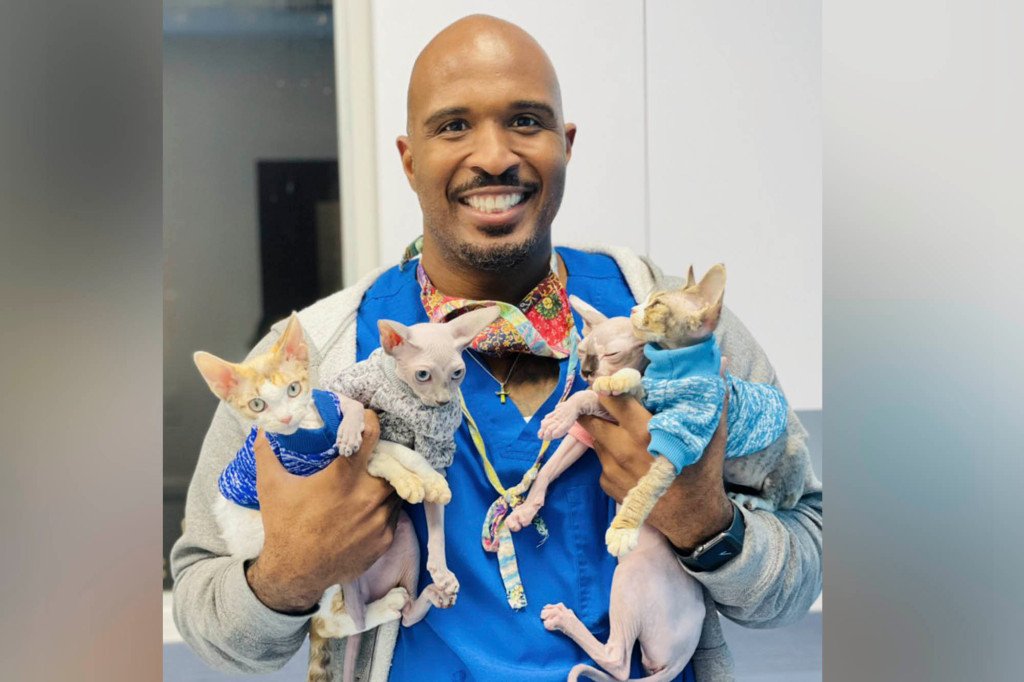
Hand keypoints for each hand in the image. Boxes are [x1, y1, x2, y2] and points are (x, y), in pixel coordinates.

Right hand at [245, 410, 400, 612]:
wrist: (294, 573)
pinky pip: (394, 515)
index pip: (369, 437)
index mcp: (343, 478)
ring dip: (387, 483)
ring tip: (373, 480)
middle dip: (384, 456)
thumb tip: (262, 427)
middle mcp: (367, 496)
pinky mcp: (384, 540)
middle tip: (373, 454)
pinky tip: (370, 507)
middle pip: (391, 464)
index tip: (367, 417)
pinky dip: (385, 508)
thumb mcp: (271, 487)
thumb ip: (267, 453)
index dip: (370, 421)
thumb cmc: (283, 527)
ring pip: (395, 490)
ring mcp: (378, 520)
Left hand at [577, 362, 732, 552]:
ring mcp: (611, 468)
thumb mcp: (712, 433)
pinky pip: (601, 462)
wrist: (694, 518)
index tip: (611, 384)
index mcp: (642, 430)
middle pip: (589, 418)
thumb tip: (720, 363)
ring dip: (605, 433)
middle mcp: (621, 448)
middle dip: (595, 410)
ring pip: (596, 439)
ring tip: (624, 434)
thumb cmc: (703, 472)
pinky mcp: (607, 485)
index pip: (609, 397)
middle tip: (607, 406)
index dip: (607, 388)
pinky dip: (610, 456)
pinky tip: (630, 460)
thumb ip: (711, 397)